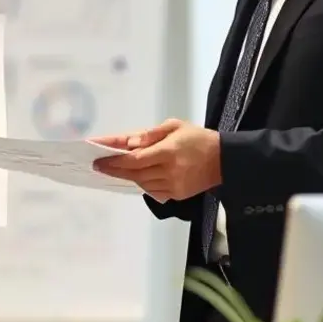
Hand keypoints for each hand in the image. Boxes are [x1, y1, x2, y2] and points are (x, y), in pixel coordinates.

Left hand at [94, 119, 220, 200]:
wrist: (224, 160)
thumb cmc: (197, 138)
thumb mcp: (175, 126)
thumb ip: (150, 134)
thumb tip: (129, 143)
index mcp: (168, 152)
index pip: (134, 159)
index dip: (114, 161)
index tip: (98, 160)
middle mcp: (170, 171)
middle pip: (134, 173)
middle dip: (115, 170)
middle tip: (99, 166)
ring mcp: (173, 185)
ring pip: (142, 184)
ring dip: (128, 176)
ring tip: (116, 169)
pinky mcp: (177, 195)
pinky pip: (152, 191)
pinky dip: (142, 183)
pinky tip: (138, 175)